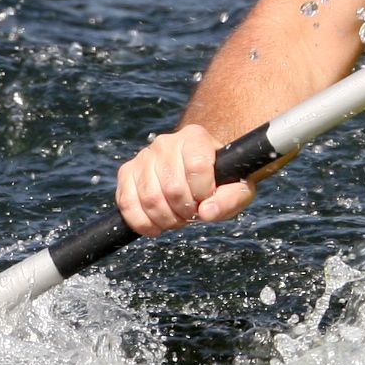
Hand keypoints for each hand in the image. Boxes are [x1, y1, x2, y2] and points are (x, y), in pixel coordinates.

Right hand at [115, 124, 253, 236]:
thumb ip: (231, 198)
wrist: (198, 172)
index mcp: (195, 137)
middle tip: (193, 214)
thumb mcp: (238, 187)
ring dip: (165, 219)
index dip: (204, 192)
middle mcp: (166, 142)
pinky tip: (156, 228)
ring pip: (150, 198)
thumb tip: (207, 212)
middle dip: (185, 211)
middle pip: (172, 187)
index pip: (197, 166)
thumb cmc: (221, 180)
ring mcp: (143, 156)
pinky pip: (127, 203)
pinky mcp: (127, 173)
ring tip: (178, 219)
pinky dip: (142, 222)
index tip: (208, 199)